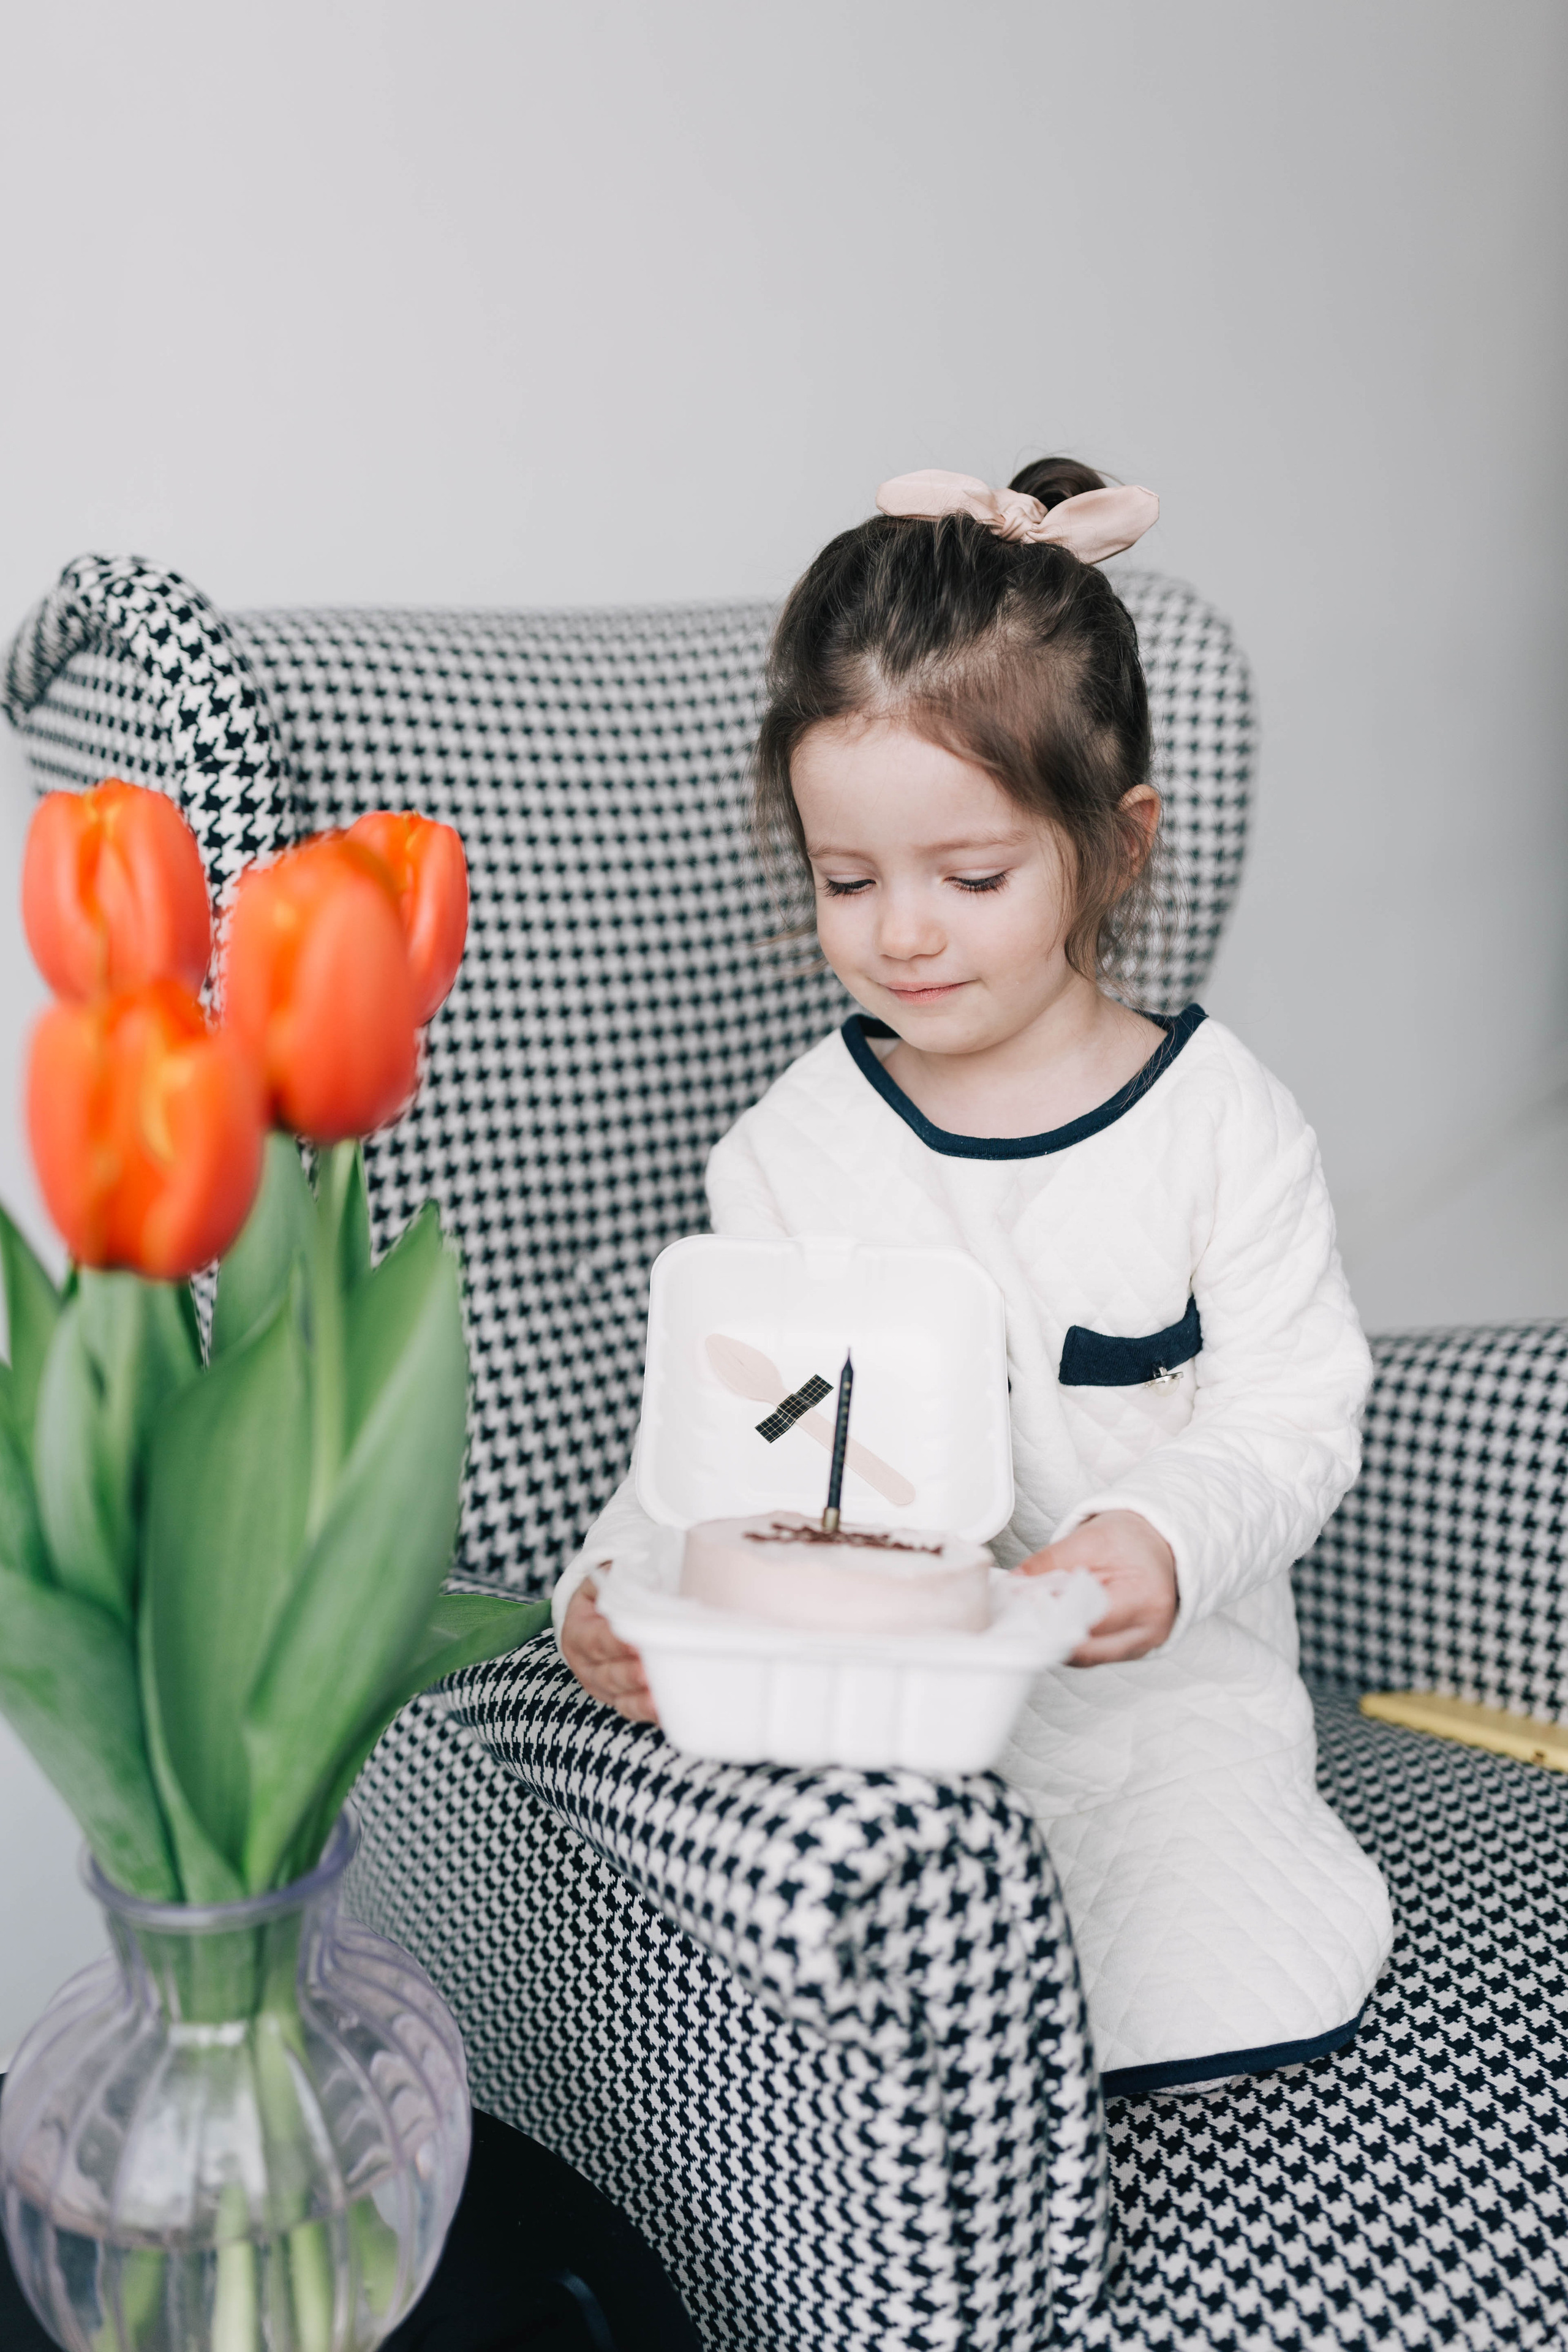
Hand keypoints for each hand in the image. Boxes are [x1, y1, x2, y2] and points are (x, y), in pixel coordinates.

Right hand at [560, 1582, 657, 1722]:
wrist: (597, 1617)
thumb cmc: (606, 1595)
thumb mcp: (603, 1580)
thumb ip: (616, 1578)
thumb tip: (641, 1577)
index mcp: (578, 1632)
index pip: (596, 1640)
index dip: (614, 1644)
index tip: (635, 1644)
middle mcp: (586, 1665)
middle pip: (608, 1674)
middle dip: (629, 1675)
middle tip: (650, 1673)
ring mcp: (603, 1687)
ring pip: (620, 1697)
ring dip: (641, 1699)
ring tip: (661, 1699)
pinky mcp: (621, 1699)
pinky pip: (634, 1710)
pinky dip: (650, 1713)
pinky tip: (667, 1711)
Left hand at [1018, 1510, 1177, 1664]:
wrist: (1159, 1545)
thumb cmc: (1132, 1541)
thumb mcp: (1089, 1539)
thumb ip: (1049, 1562)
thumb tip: (1016, 1584)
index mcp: (1144, 1600)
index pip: (1091, 1623)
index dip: (1055, 1618)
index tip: (1027, 1607)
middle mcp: (1149, 1632)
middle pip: (1087, 1651)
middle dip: (1052, 1633)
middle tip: (1027, 1614)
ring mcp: (1143, 1646)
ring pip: (1087, 1658)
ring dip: (1061, 1639)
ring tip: (1043, 1614)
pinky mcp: (1132, 1650)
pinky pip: (1094, 1654)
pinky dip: (1074, 1640)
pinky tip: (1060, 1622)